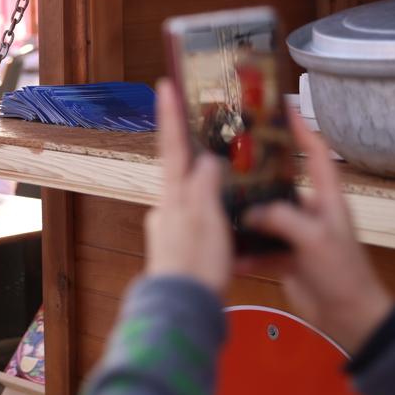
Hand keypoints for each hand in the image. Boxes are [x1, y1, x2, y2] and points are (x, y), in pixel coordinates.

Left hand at [144, 80, 231, 293]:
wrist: (181, 309)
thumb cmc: (196, 263)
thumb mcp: (206, 216)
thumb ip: (205, 183)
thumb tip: (207, 158)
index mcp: (175, 195)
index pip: (173, 146)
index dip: (170, 115)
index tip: (165, 84)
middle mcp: (167, 208)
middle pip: (180, 169)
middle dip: (193, 150)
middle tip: (207, 129)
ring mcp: (169, 229)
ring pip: (190, 196)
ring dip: (206, 185)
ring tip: (229, 179)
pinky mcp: (178, 249)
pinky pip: (197, 221)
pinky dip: (210, 214)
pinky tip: (225, 221)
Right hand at [241, 111, 394, 353]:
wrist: (349, 318)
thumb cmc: (342, 272)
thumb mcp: (315, 239)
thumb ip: (282, 218)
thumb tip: (251, 212)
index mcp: (326, 198)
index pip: (316, 153)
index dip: (300, 129)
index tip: (280, 107)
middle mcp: (310, 211)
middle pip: (279, 182)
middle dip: (254, 170)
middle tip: (224, 155)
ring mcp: (295, 234)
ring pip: (263, 216)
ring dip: (242, 215)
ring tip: (213, 202)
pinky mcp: (284, 257)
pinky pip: (258, 247)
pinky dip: (243, 250)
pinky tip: (223, 252)